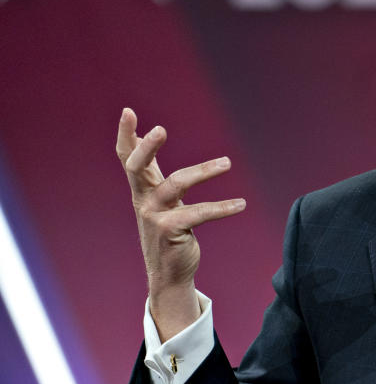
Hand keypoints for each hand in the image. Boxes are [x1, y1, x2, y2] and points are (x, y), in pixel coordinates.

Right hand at [116, 108, 245, 340]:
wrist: (169, 272)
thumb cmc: (168, 229)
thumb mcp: (159, 198)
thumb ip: (155, 172)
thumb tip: (150, 135)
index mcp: (141, 188)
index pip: (127, 157)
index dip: (127, 135)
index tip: (128, 111)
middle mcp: (142, 199)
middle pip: (137, 167)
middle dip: (147, 148)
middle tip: (161, 129)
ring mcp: (154, 216)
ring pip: (176, 184)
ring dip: (204, 171)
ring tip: (228, 162)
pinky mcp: (170, 231)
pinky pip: (199, 213)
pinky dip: (222, 207)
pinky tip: (241, 204)